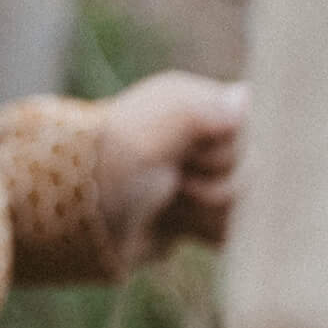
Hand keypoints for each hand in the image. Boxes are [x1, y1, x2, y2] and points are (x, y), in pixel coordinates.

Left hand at [96, 71, 246, 263]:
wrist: (75, 223)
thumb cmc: (107, 170)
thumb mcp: (145, 135)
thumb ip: (198, 112)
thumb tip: (246, 97)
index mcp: (193, 104)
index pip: (250, 128)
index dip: (224, 151)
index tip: (184, 156)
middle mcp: (201, 135)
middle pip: (252, 170)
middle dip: (212, 187)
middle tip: (171, 185)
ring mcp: (201, 175)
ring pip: (244, 201)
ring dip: (206, 212)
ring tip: (167, 206)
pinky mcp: (198, 211)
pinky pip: (234, 226)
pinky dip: (210, 230)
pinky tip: (180, 225)